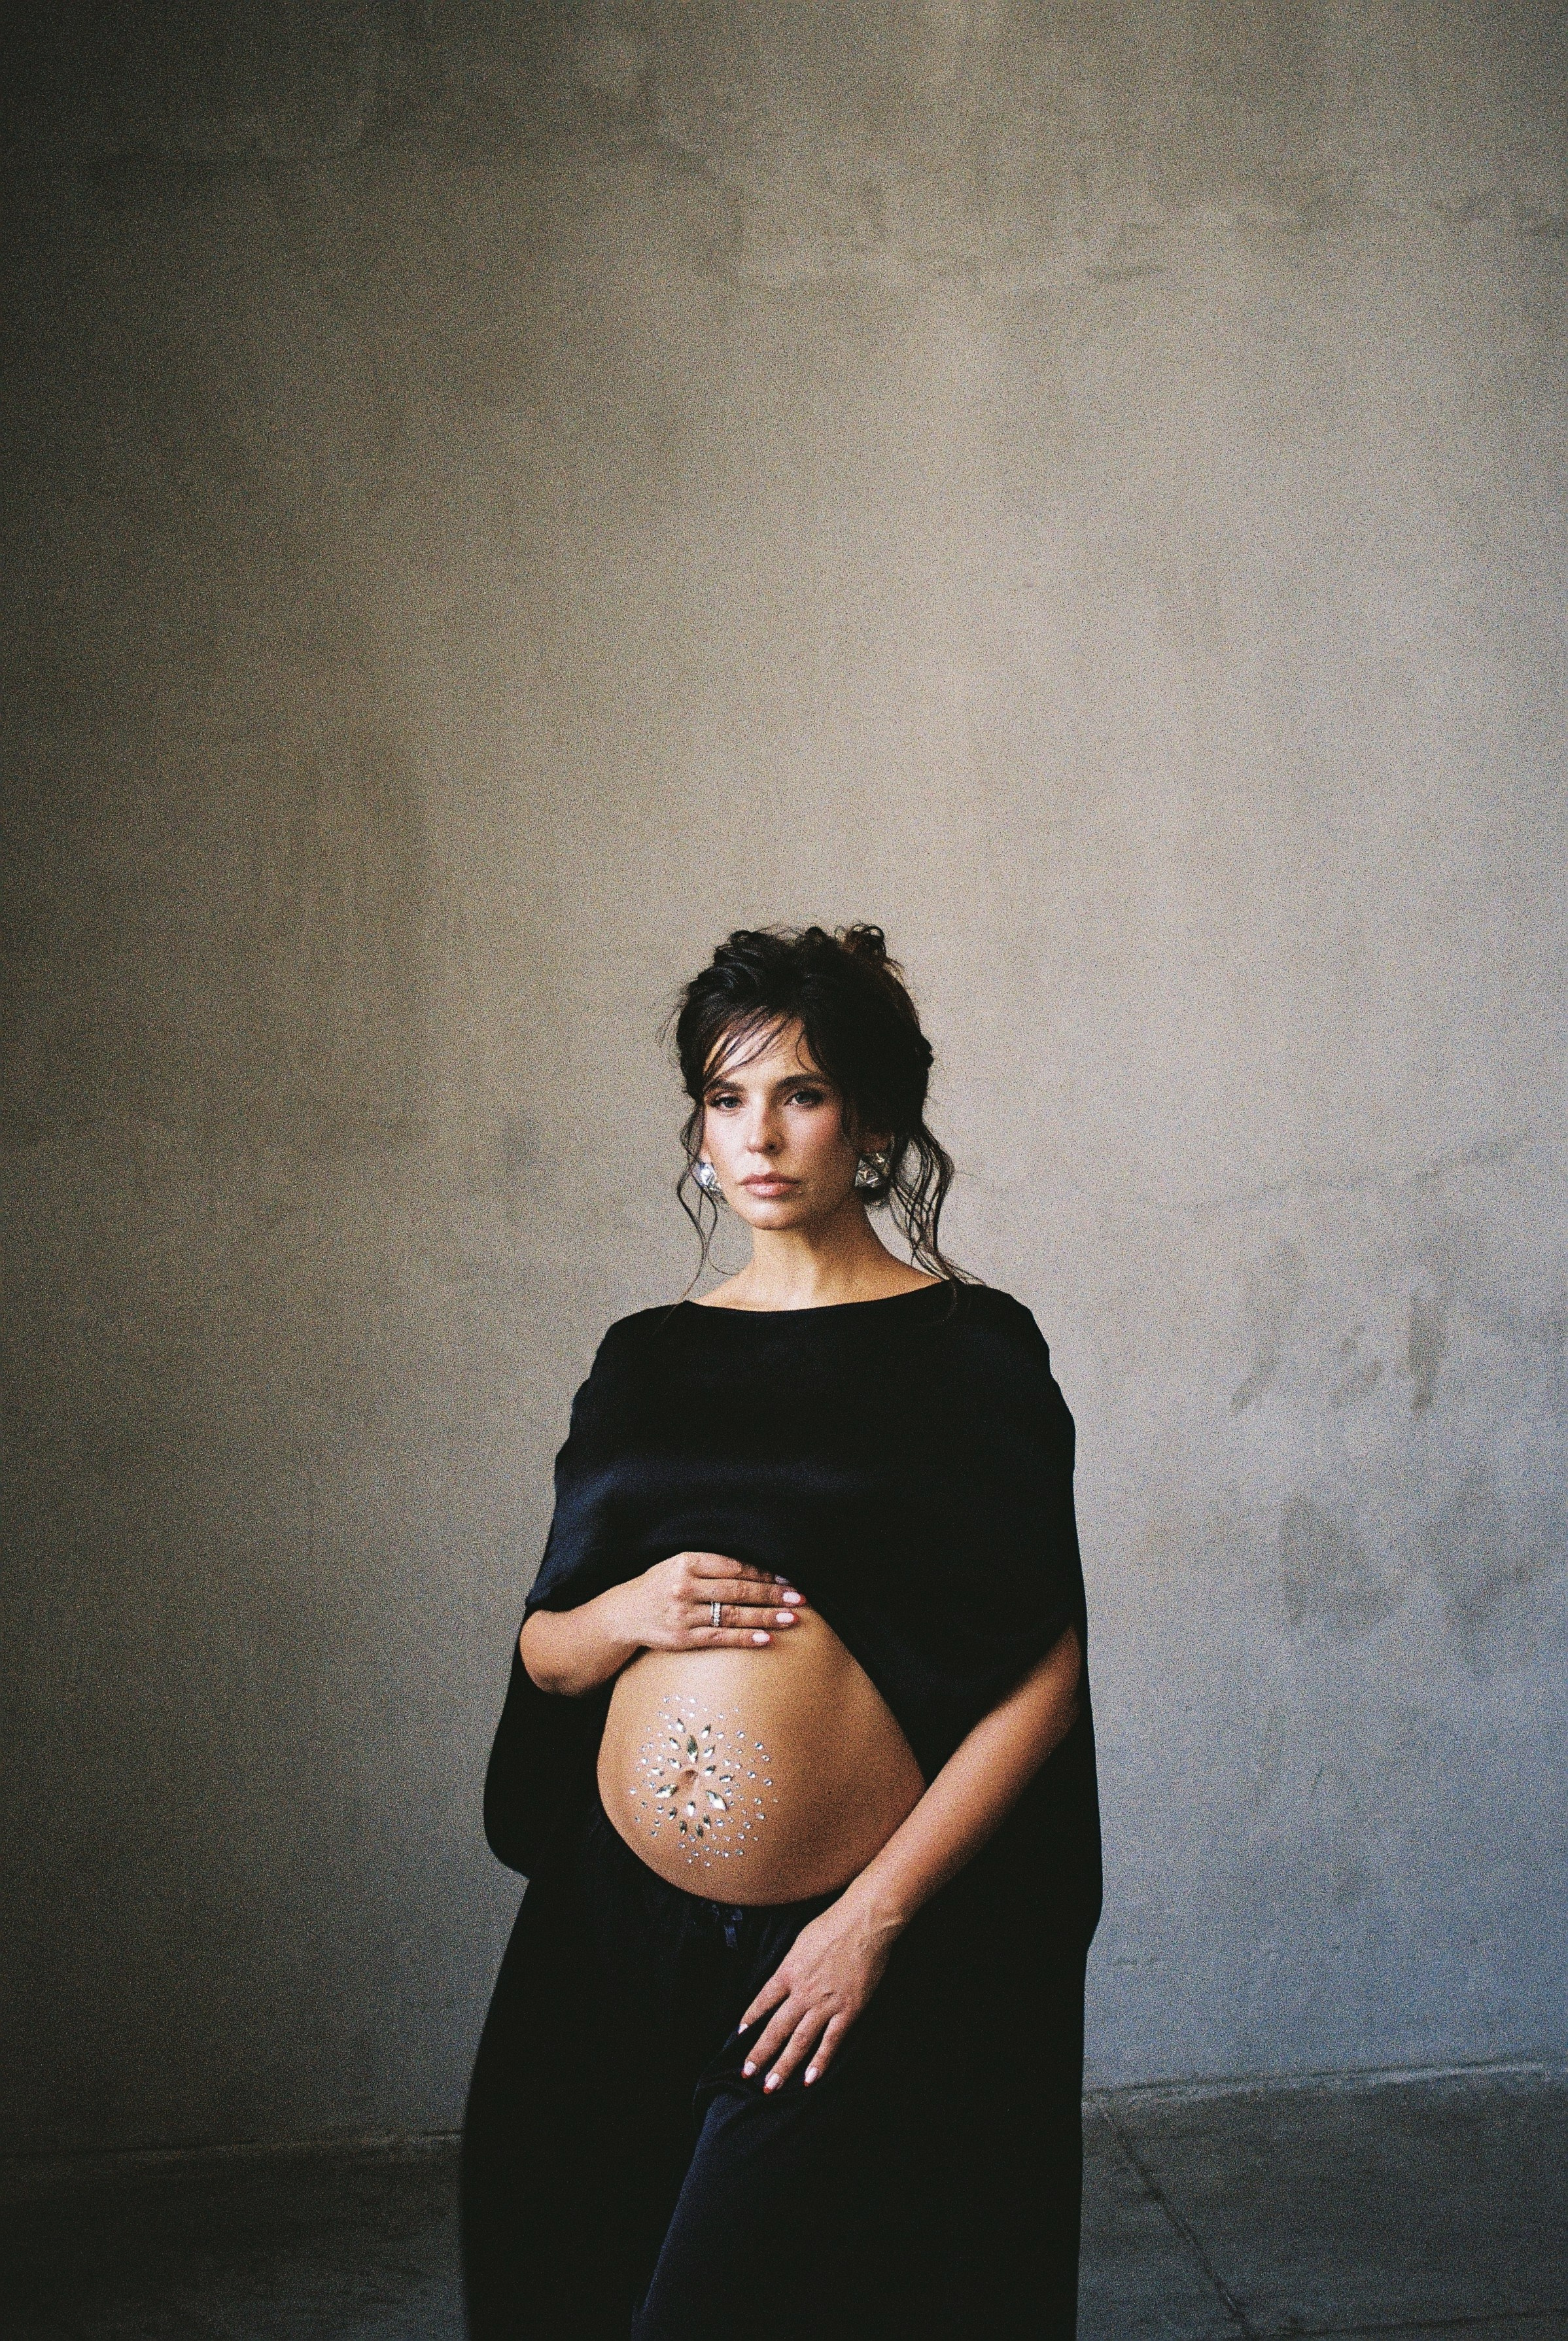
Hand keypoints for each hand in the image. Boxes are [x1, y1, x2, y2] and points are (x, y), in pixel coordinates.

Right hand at [615, 1551, 805, 1651]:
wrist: (624, 1614)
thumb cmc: (660, 1585)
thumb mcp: (678, 1564)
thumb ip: (711, 1563)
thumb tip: (756, 1568)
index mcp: (687, 1562)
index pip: (734, 1566)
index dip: (763, 1573)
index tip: (787, 1578)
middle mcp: (685, 1587)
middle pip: (738, 1590)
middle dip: (772, 1594)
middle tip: (799, 1597)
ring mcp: (684, 1614)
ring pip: (733, 1615)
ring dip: (766, 1617)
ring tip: (792, 1618)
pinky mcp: (683, 1638)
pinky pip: (721, 1638)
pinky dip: (745, 1639)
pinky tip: (766, 1638)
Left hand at [737, 1890, 900, 2091]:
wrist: (864, 1923)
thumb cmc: (834, 1924)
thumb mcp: (801, 1941)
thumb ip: (792, 1964)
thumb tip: (785, 1978)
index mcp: (788, 1972)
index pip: (763, 2001)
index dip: (750, 2018)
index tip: (739, 2035)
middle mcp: (802, 1992)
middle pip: (776, 2028)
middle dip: (760, 2054)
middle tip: (747, 2074)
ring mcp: (825, 2004)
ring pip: (799, 2041)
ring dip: (784, 2065)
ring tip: (771, 2085)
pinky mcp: (848, 2011)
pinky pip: (831, 2041)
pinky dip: (820, 2062)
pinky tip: (810, 2079)